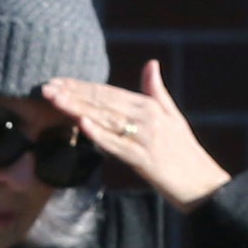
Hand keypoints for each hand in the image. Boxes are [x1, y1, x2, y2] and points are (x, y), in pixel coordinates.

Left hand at [32, 60, 227, 205]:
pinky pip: (117, 145)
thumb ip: (156, 90)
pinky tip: (82, 124)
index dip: (81, 86)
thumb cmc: (184, 152)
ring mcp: (144, 138)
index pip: (108, 92)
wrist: (202, 184)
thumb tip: (151, 63)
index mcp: (148, 106)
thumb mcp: (171, 116)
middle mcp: (146, 118)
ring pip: (105, 119)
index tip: (57, 81)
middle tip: (45, 88)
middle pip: (102, 102)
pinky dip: (100, 134)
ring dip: (78, 108)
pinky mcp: (143, 159)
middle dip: (72, 94)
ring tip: (55, 100)